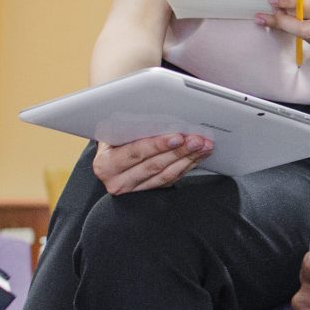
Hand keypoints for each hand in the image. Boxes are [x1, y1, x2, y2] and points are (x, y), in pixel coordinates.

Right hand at [94, 132, 211, 194]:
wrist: (107, 159)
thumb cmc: (110, 139)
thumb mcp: (111, 133)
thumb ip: (128, 128)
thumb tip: (158, 117)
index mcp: (106, 164)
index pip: (135, 153)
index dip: (157, 145)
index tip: (177, 137)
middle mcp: (118, 181)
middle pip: (154, 165)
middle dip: (180, 151)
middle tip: (197, 140)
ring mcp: (133, 190)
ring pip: (166, 175)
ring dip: (188, 159)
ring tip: (203, 146)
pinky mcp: (148, 192)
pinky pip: (171, 180)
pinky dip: (186, 166)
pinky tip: (197, 156)